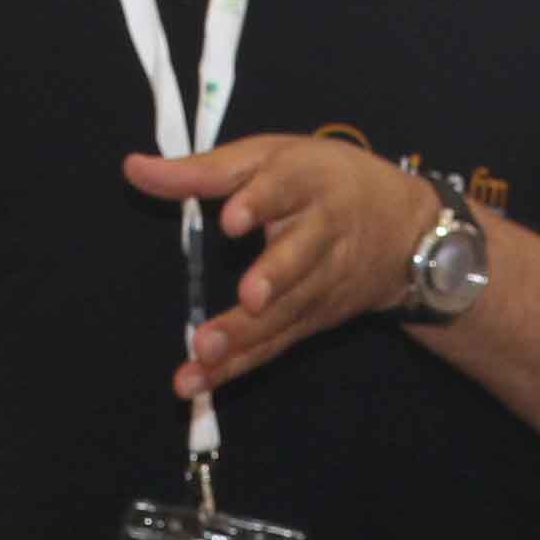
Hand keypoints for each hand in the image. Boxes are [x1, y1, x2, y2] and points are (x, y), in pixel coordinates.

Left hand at [119, 136, 440, 393]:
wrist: (406, 231)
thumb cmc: (322, 181)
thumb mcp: (268, 158)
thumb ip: (203, 171)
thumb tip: (132, 169)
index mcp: (308, 181)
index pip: (286, 188)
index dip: (261, 202)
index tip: (231, 219)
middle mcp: (323, 232)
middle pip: (300, 257)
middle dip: (275, 277)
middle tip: (248, 297)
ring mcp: (324, 282)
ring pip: (286, 310)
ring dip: (247, 335)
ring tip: (205, 352)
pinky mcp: (316, 319)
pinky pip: (277, 343)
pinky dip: (241, 364)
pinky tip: (202, 380)